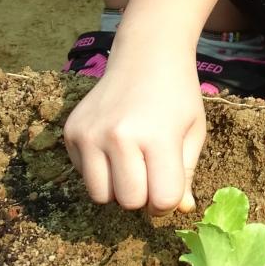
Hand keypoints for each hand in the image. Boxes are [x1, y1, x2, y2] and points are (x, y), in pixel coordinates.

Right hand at [63, 47, 206, 213]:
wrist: (146, 55)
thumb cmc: (176, 96)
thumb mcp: (193, 132)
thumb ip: (186, 174)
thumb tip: (180, 210)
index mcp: (158, 137)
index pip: (162, 199)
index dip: (169, 201)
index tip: (170, 184)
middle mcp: (119, 137)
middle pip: (129, 202)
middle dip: (143, 196)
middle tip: (150, 170)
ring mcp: (91, 134)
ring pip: (100, 196)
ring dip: (117, 188)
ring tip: (131, 161)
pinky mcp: (71, 132)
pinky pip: (83, 175)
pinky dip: (99, 170)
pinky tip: (112, 144)